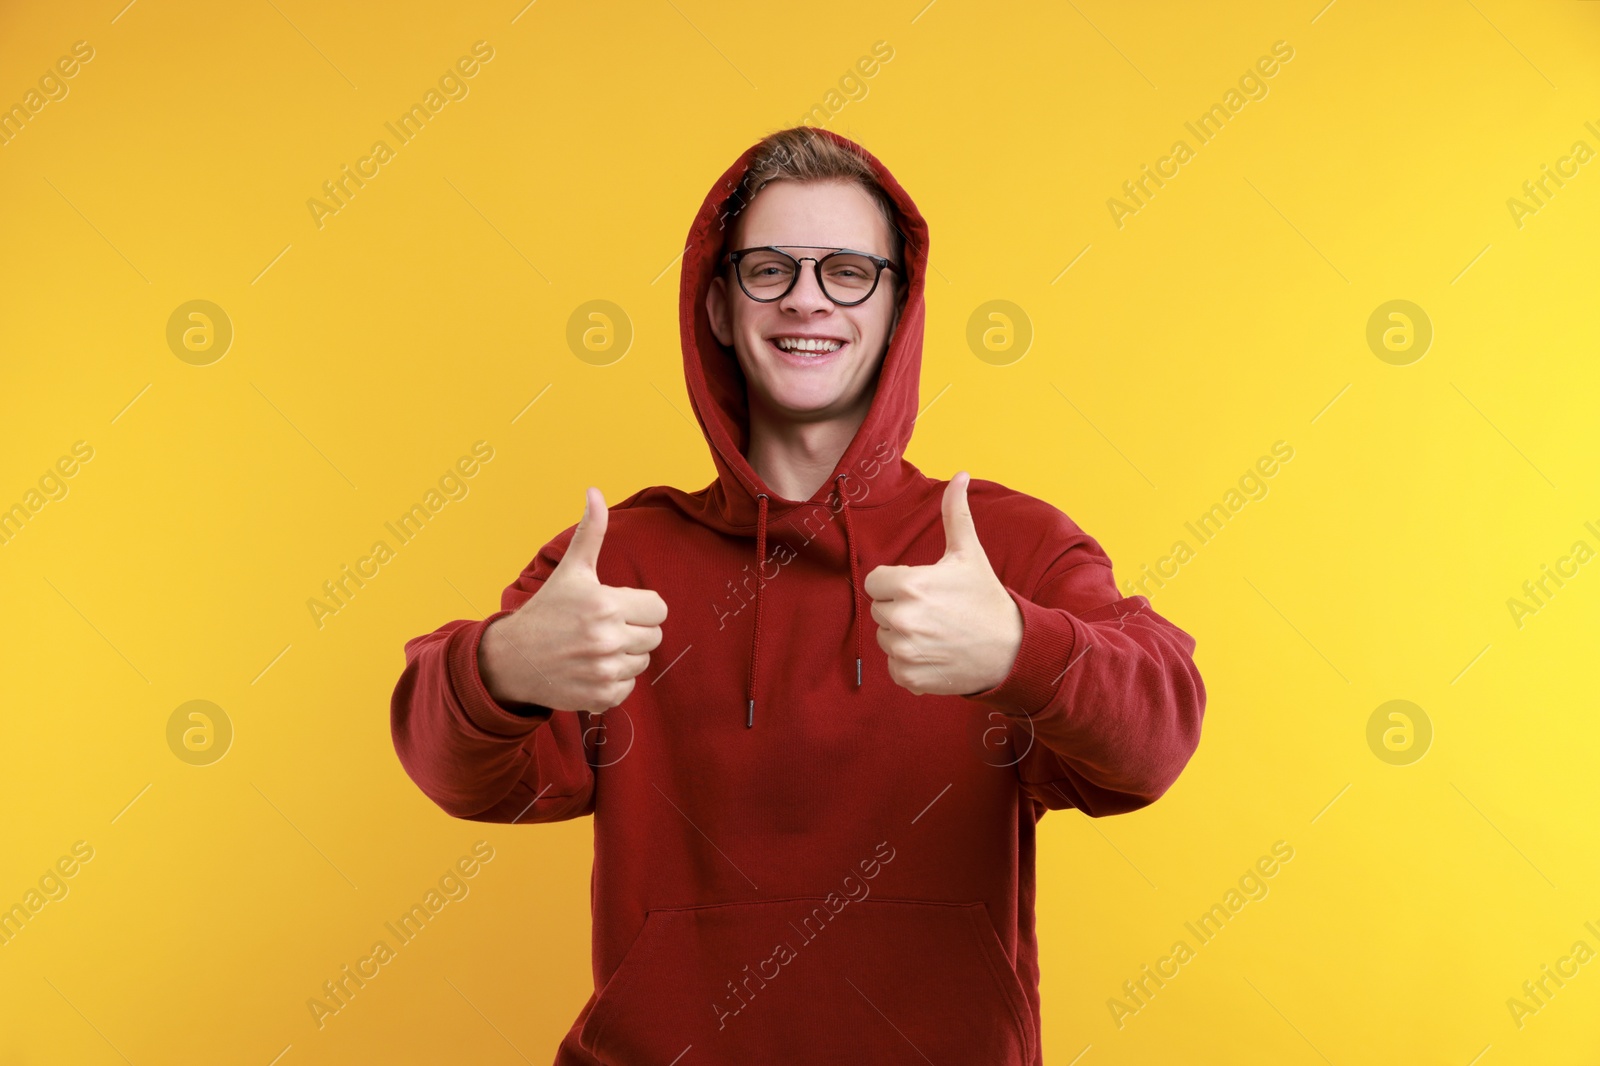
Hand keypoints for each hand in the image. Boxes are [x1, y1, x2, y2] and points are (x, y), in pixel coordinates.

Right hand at [479, 488, 667, 712]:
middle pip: (654, 636)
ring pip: (643, 662)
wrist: (511, 660)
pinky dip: (614, 681)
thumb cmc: (546, 611)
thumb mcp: (571, 571)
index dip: (642, 607)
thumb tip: (594, 491)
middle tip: (604, 628)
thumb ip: (590, 532)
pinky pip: (629, 687)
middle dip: (634, 630)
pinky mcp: (600, 697)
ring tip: (595, 648)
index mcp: (605, 605)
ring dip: (625, 656)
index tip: (619, 608)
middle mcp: (607, 639)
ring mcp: (604, 671)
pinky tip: (591, 669)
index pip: (659, 608)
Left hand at [863, 472, 1022, 696]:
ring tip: (937, 632)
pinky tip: (937, 654)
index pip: (875, 582)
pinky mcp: (910, 678)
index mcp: (909, 585)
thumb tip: (961, 474)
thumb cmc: (985, 598)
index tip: (922, 588)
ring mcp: (905, 652)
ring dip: (905, 636)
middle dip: (901, 608)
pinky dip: (912, 663)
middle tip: (935, 611)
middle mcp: (903, 620)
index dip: (896, 583)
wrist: (1011, 649)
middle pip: (880, 610)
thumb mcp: (969, 553)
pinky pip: (894, 666)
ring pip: (886, 638)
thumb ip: (956, 513)